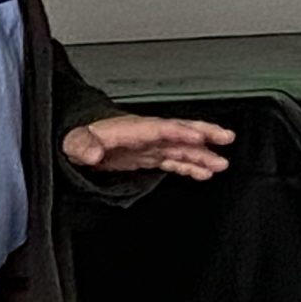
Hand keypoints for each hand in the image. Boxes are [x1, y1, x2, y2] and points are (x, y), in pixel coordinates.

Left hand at [61, 112, 233, 180]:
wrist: (75, 144)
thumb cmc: (76, 140)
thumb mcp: (74, 142)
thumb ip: (83, 145)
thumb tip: (94, 152)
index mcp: (130, 129)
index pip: (159, 129)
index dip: (179, 132)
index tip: (198, 137)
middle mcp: (144, 135)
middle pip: (179, 131)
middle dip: (203, 133)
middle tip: (226, 137)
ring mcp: (148, 146)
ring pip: (181, 148)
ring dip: (202, 155)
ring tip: (221, 164)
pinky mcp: (147, 157)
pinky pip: (173, 160)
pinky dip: (190, 166)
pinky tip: (203, 173)